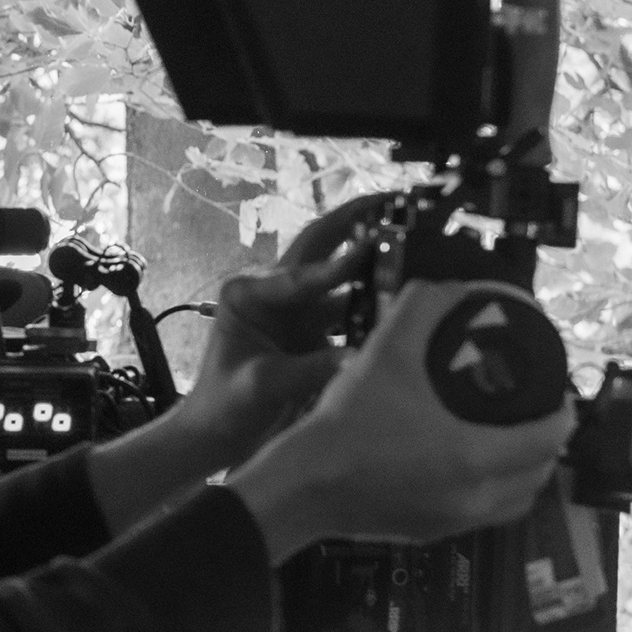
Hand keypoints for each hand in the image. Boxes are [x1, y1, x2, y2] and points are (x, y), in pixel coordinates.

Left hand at [170, 194, 385, 467]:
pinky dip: (376, 301)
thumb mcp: (261, 386)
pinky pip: (351, 308)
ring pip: (341, 278)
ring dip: (372, 263)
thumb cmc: (224, 405)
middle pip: (318, 247)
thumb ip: (308, 370)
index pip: (297, 276)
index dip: (335, 267)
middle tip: (392, 199)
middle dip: (353, 220)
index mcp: (247, 293)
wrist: (216, 432)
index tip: (366, 251)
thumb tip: (358, 359)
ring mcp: (297, 309)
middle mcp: (273, 291)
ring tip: (414, 243)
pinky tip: (407, 295)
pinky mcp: (315, 330)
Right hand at [229, 278, 576, 561]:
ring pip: (517, 498)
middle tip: (530, 410)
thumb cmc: (347, 422)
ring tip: (506, 439)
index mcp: (475, 456)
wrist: (300, 486)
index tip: (556, 393)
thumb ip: (420, 311)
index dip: (563, 412)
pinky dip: (492, 492)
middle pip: (540, 471)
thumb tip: (450, 288)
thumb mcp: (383, 353)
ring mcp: (455, 522)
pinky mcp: (431, 535)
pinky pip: (485, 514)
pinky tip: (467, 469)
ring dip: (523, 469)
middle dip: (545, 440)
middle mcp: (476, 498)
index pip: (549, 437)